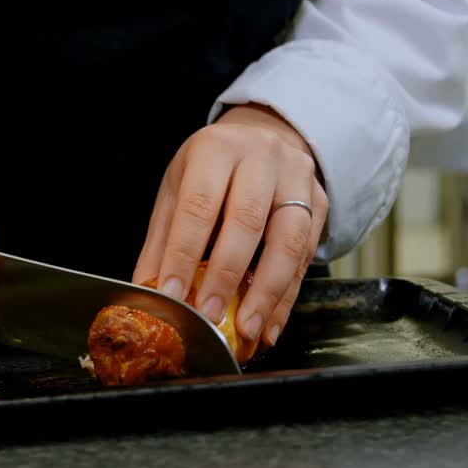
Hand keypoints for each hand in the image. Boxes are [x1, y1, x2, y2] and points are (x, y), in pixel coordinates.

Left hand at [133, 105, 327, 348]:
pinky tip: (270, 324)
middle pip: (247, 220)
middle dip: (227, 276)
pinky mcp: (320, 203)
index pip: (198, 205)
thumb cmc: (213, 169)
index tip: (173, 295)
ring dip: (267, 292)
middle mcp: (261, 157)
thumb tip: (147, 292)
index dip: (184, 253)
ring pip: (288, 240)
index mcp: (216, 148)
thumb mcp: (179, 187)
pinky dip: (287, 297)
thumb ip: (163, 239)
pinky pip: (307, 256)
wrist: (264, 137)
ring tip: (249, 330)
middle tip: (210, 316)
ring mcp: (297, 178)